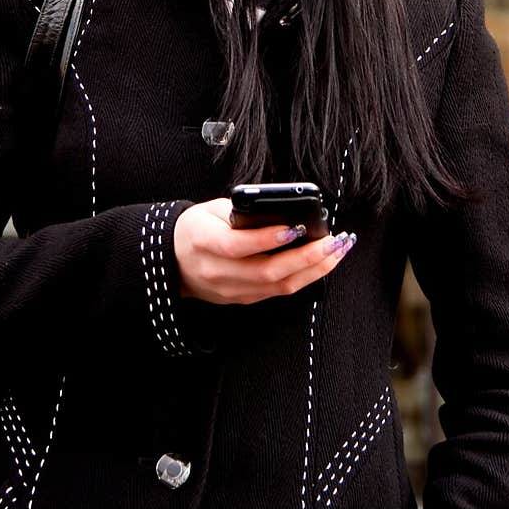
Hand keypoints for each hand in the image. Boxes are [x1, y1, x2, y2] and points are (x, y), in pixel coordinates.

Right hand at [173, 197, 356, 304]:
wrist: (171, 261)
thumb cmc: (195, 227)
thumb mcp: (210, 209)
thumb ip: (242, 212)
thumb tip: (283, 212)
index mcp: (203, 242)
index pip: (237, 246)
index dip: (266, 239)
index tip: (295, 227)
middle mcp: (217, 272)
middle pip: (266, 272)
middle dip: (306, 258)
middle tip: (333, 240)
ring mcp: (230, 291)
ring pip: (278, 287)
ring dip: (313, 270)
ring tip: (337, 251)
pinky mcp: (242, 299)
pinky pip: (277, 292)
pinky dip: (303, 277)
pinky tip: (321, 263)